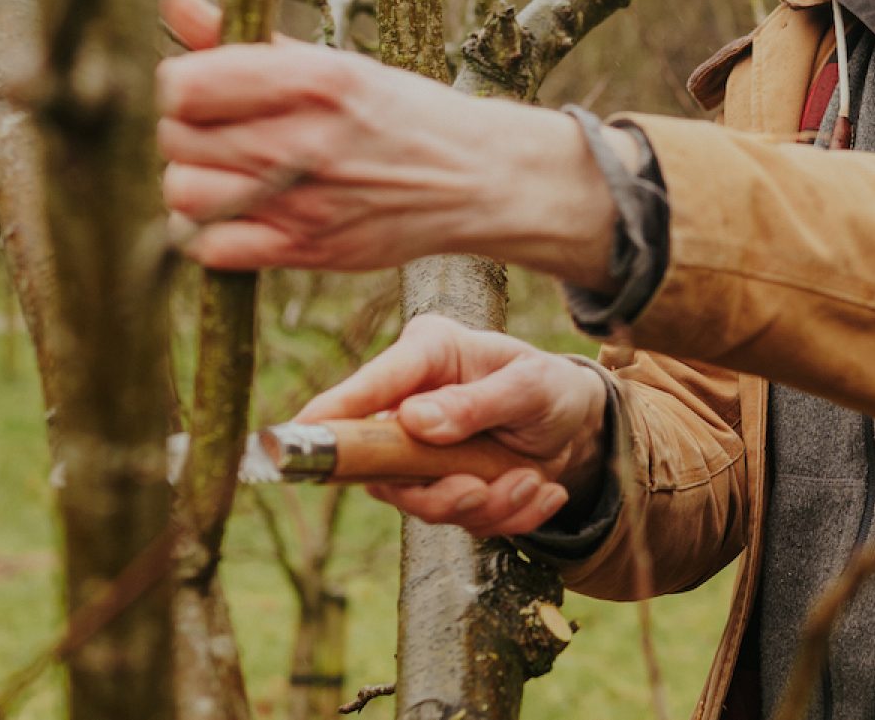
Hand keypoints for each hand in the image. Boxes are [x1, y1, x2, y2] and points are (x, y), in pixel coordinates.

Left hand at [155, 0, 617, 277]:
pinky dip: (209, 231)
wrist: (475, 179)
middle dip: (184, 129)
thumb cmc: (398, 113)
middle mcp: (305, 141)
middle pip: (176, 137)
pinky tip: (236, 211)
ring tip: (222, 169)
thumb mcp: (332, 63)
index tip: (200, 88)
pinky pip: (211, 248)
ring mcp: (304, 202)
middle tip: (215, 129)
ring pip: (183, 192)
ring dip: (191, 179)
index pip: (182, 85)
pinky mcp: (307, 251)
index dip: (179, 85)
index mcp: (313, 81)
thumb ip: (246, 38)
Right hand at [298, 313, 610, 537]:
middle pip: (383, 463)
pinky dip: (505, 516)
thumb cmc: (549, 386)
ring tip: (533, 482)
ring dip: (483, 505)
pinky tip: (541, 492)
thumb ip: (478, 402)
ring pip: (420, 500)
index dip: (332, 411)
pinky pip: (459, 520)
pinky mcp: (439, 483)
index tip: (297, 434)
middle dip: (436, 491)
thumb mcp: (531, 385)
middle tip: (480, 490)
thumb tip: (412, 421)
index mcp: (428, 354)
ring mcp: (420, 448)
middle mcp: (411, 401)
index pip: (372, 383)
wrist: (576, 423)